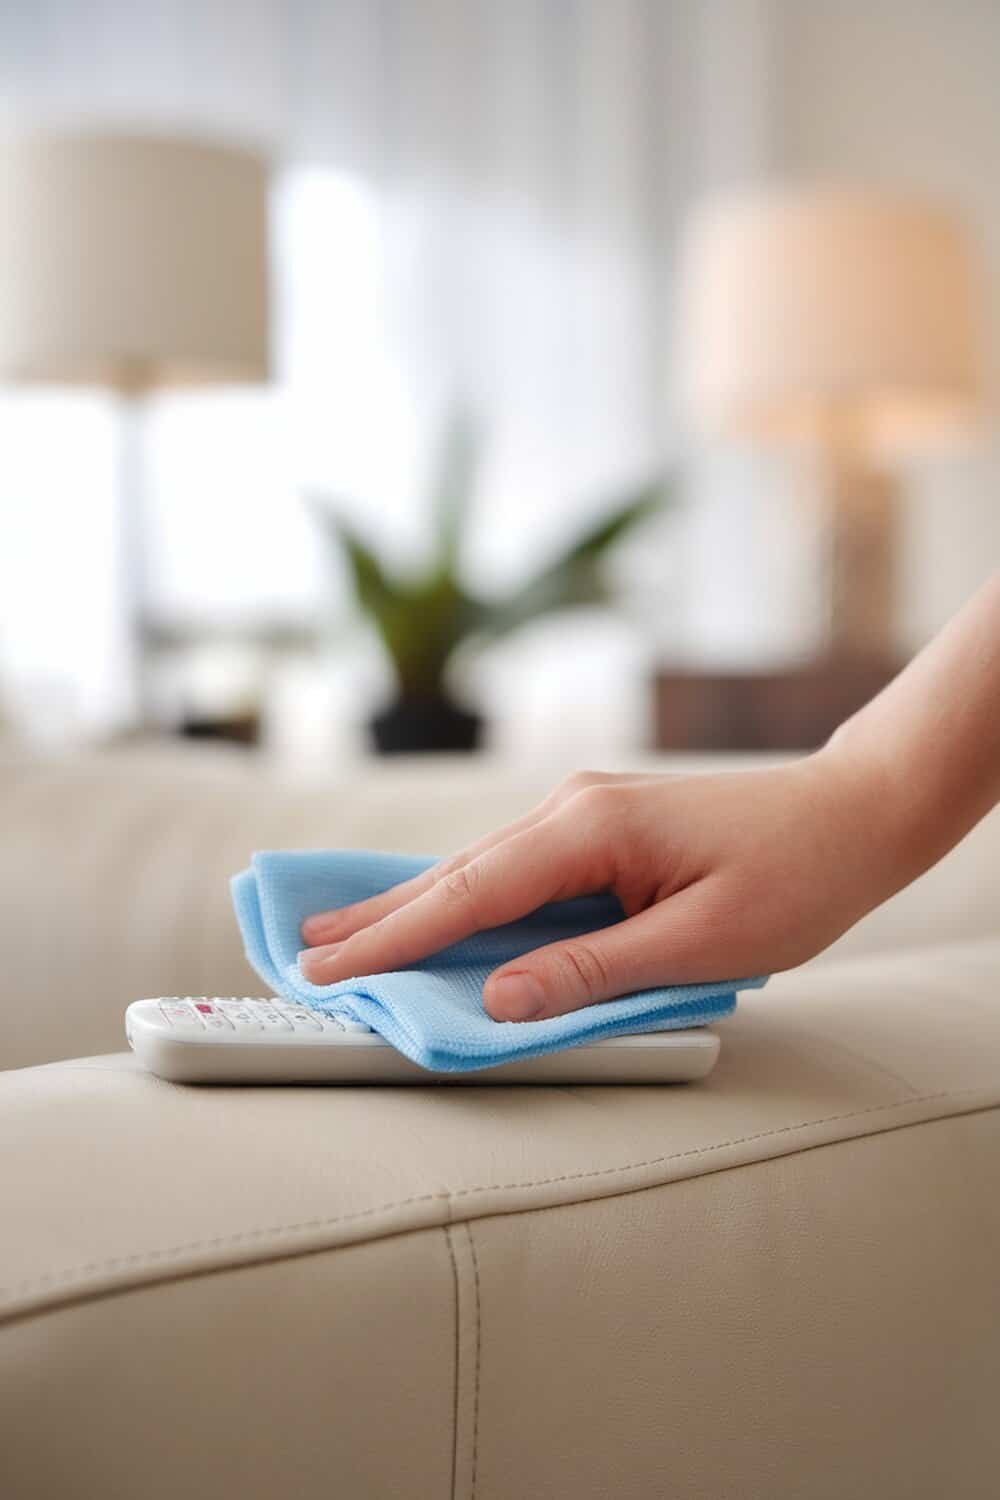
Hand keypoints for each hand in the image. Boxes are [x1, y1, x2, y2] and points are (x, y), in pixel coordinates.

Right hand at [299, 748, 906, 1022]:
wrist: (853, 813)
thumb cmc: (794, 877)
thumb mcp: (700, 941)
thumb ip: (594, 968)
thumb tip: (497, 997)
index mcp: (591, 829)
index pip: (472, 892)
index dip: (396, 936)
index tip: (329, 968)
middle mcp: (574, 808)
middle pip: (459, 871)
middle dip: (381, 915)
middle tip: (302, 949)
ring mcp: (586, 812)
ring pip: (482, 868)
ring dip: (415, 905)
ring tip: (345, 933)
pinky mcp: (602, 828)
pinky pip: (517, 870)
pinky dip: (467, 899)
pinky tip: (438, 915)